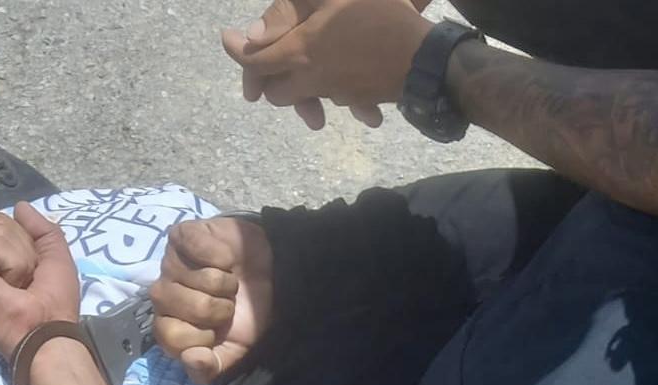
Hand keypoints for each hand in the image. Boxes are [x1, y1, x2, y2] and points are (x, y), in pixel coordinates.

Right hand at [0, 203, 80, 358]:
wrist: (44, 329)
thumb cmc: (56, 301)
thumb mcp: (57, 258)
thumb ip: (43, 230)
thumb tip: (20, 207)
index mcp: (6, 261)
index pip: (10, 227)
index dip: (29, 242)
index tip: (37, 268)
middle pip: (3, 227)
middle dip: (27, 250)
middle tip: (30, 280)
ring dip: (21, 260)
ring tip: (21, 285)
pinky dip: (11, 264)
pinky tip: (9, 286)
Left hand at [150, 217, 273, 384]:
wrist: (272, 274)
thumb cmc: (249, 313)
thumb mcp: (236, 350)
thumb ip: (212, 367)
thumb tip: (192, 360)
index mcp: (172, 324)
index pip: (171, 338)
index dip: (202, 336)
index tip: (218, 331)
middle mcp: (164, 294)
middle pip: (189, 307)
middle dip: (220, 308)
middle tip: (228, 303)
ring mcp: (169, 263)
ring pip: (199, 278)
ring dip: (225, 282)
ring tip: (229, 281)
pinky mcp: (181, 235)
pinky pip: (196, 247)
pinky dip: (221, 255)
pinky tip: (226, 259)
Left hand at [222, 0, 433, 130]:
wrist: (428, 57)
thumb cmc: (381, 15)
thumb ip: (289, 12)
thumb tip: (255, 33)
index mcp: (301, 51)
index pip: (254, 60)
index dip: (235, 50)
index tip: (229, 38)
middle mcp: (314, 78)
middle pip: (276, 93)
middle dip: (266, 79)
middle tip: (265, 59)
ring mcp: (338, 91)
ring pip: (304, 100)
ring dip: (298, 91)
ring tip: (301, 69)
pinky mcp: (360, 97)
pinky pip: (336, 99)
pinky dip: (331, 93)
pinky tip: (339, 78)